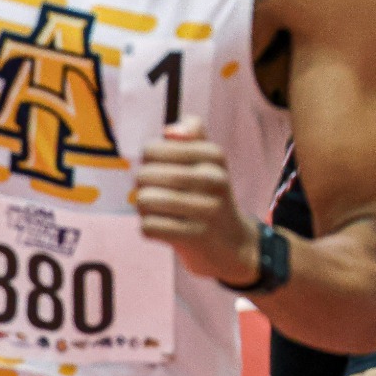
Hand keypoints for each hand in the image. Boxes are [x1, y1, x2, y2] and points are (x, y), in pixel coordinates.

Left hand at [136, 119, 259, 284]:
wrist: (232, 243)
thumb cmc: (211, 195)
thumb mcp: (210, 160)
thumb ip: (193, 132)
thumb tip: (169, 131)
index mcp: (214, 155)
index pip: (152, 149)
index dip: (148, 160)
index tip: (161, 168)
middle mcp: (213, 180)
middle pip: (145, 174)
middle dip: (143, 185)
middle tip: (157, 192)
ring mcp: (205, 210)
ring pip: (144, 200)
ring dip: (144, 208)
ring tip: (159, 210)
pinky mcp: (194, 237)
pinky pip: (149, 227)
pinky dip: (150, 228)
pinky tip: (165, 227)